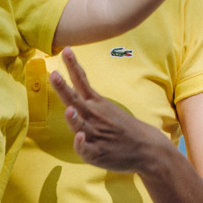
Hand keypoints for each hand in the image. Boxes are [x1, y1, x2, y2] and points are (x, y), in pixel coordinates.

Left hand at [50, 48, 171, 171]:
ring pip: (80, 125)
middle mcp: (94, 116)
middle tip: (54, 75)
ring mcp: (95, 134)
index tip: (65, 50)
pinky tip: (80, 138)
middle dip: (63, 88)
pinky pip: (86, 149)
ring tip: (69, 111)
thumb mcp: (106, 108)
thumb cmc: (122, 128)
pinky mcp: (97, 152)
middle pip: (75, 100)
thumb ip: (86, 100)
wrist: (147, 147)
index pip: (82, 82)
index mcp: (96, 104)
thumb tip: (68, 91)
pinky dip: (82, 144)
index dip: (73, 66)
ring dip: (74, 118)